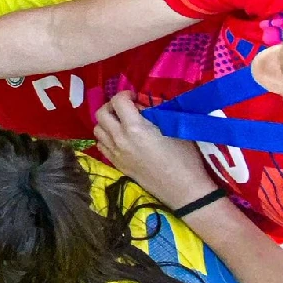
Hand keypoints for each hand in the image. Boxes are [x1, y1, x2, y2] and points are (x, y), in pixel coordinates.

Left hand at [94, 92, 216, 206]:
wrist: (182, 188)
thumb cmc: (185, 156)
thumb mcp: (173, 128)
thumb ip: (155, 113)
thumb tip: (143, 105)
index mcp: (135, 127)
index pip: (118, 101)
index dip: (125, 95)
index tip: (135, 97)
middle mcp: (119, 139)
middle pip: (101, 114)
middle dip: (112, 106)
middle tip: (126, 108)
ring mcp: (115, 153)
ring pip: (97, 129)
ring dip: (107, 122)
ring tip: (121, 122)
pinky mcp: (116, 164)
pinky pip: (101, 145)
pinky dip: (106, 137)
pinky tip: (119, 138)